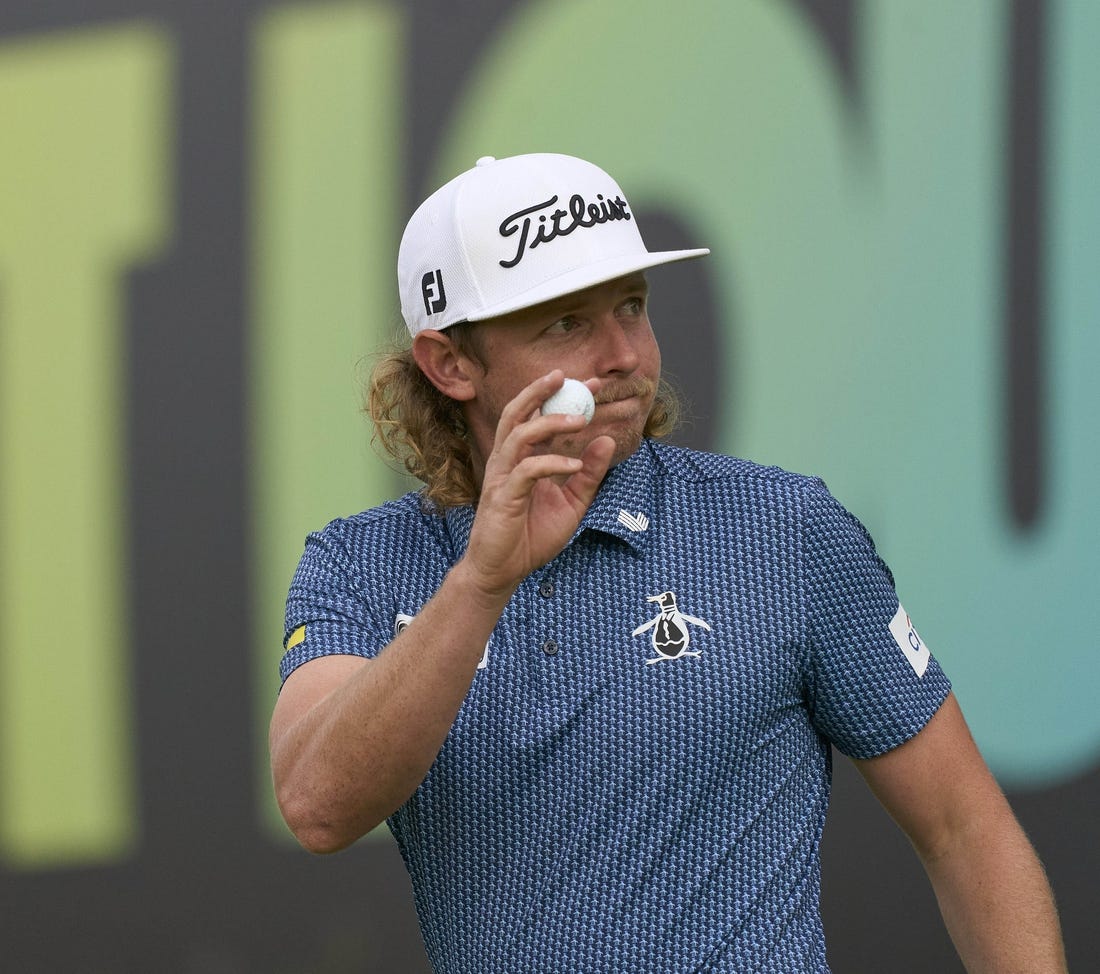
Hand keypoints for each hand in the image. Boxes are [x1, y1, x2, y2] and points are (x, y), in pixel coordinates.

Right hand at [461, 370, 615, 600]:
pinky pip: (527, 471)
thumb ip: (588, 474)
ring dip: (549, 423)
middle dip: (540, 391)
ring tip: (579, 421)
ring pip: (518, 435)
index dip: (560, 396)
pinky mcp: (503, 498)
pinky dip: (552, 463)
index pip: (537, 416)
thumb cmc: (532, 537)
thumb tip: (606, 440)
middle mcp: (507, 461)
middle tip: (568, 377)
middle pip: (516, 413)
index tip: (591, 382)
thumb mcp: (573, 503)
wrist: (504, 572)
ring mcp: (502, 477)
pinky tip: (574, 465)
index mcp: (522, 458)